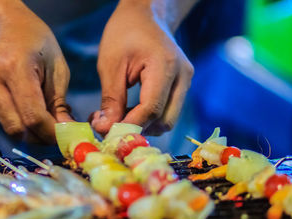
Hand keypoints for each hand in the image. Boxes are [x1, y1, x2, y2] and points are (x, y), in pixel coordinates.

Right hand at [0, 1, 71, 142]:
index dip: (51, 133)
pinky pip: (1, 118)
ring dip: (30, 132)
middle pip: (17, 129)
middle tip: (57, 134)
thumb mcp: (56, 66)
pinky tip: (29, 110)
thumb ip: (59, 102)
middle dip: (40, 137)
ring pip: (8, 127)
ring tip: (46, 120)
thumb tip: (65, 131)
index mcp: (14, 68)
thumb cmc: (34, 40)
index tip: (66, 136)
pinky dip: (19, 121)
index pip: (32, 116)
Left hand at [91, 0, 193, 135]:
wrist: (146, 14)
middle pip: (165, 121)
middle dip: (138, 129)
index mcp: (165, 66)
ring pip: (168, 120)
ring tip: (119, 118)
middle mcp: (183, 77)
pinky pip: (168, 111)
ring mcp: (186, 81)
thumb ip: (110, 99)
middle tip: (112, 127)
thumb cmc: (125, 32)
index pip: (151, 109)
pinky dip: (150, 118)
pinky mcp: (182, 85)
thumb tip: (105, 129)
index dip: (129, 125)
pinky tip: (131, 112)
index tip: (106, 131)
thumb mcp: (111, 64)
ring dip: (144, 125)